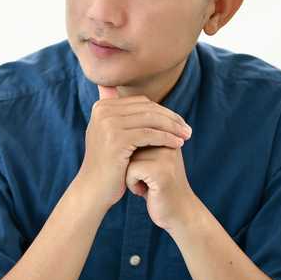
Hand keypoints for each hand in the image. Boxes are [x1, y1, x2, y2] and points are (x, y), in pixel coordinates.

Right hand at [75, 84, 192, 211]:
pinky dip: (166, 138)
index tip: (179, 122)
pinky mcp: (117, 139)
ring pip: (150, 119)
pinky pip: (149, 134)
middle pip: (147, 108)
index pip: (141, 102)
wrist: (93, 189)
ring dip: (172, 127)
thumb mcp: (109, 135)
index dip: (163, 111)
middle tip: (187, 129)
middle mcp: (103, 111)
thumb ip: (118, 114)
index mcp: (102, 107)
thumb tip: (116, 89)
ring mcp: (108, 124)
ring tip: (186, 136)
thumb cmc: (108, 165)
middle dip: (171, 118)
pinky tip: (178, 145)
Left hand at [124, 140, 201, 232]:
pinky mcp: (161, 171)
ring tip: (147, 184)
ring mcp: (166, 156)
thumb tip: (115, 131)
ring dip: (130, 175)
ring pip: (128, 158)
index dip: (133, 157)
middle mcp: (169, 141)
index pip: (134, 135)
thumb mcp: (149, 160)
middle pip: (130, 145)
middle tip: (146, 178)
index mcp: (167, 135)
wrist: (178, 213)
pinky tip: (146, 191)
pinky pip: (131, 171)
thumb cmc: (158, 187)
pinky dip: (132, 184)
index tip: (145, 170)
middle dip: (131, 165)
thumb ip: (139, 144)